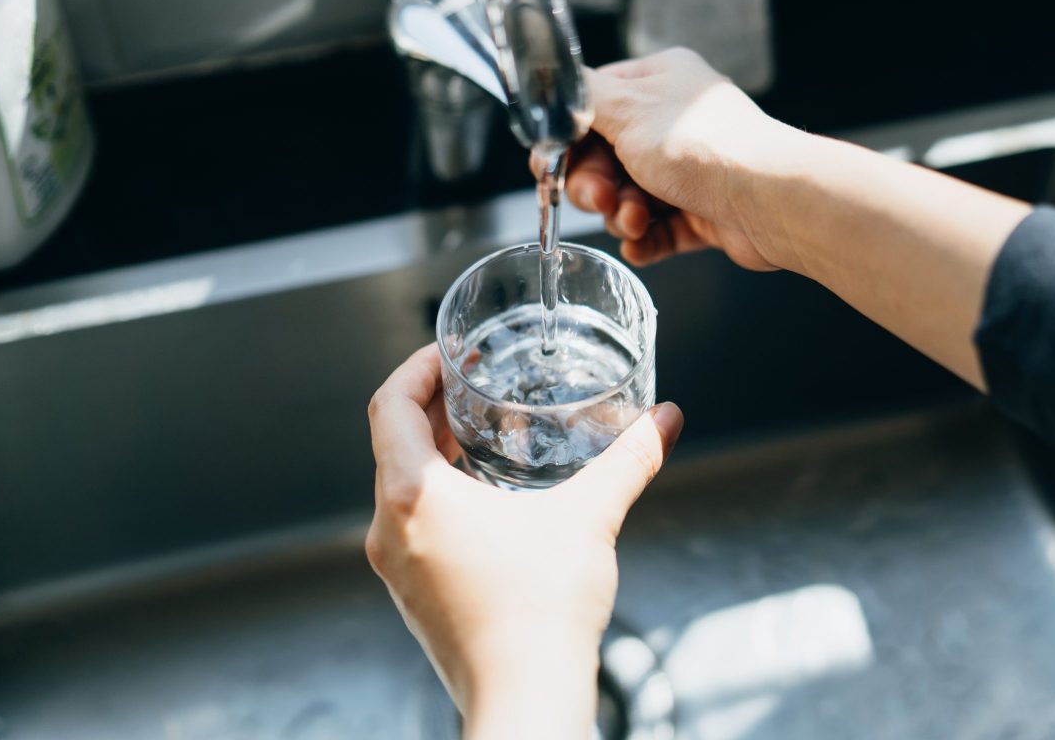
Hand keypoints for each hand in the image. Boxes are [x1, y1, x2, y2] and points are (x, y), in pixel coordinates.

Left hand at [365, 344, 684, 739]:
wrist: (526, 700)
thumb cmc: (541, 614)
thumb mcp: (589, 518)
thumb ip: (629, 460)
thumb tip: (664, 420)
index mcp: (413, 497)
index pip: (389, 405)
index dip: (417, 367)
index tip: (450, 354)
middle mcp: (389, 529)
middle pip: (392, 442)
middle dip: (432, 406)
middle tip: (475, 383)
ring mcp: (396, 566)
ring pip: (400, 485)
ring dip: (434, 452)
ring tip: (483, 433)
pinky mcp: (413, 594)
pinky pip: (412, 523)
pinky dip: (439, 495)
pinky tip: (488, 497)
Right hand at [555, 47, 787, 269]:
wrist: (768, 199)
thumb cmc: (702, 146)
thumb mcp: (626, 108)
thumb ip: (582, 97)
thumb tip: (556, 86)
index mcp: (657, 82)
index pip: (592, 107)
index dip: (567, 141)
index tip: (550, 168)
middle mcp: (673, 121)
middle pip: (604, 158)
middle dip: (595, 186)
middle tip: (601, 200)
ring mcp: (689, 170)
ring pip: (628, 198)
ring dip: (622, 215)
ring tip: (637, 221)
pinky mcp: (702, 212)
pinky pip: (657, 230)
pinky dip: (644, 240)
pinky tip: (640, 246)